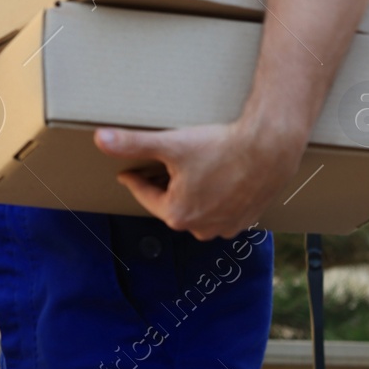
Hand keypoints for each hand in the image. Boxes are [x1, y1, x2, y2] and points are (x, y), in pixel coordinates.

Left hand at [94, 119, 305, 240]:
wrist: (270, 148)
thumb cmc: (220, 147)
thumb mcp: (171, 144)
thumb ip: (132, 144)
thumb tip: (99, 139)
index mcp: (177, 214)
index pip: (145, 194)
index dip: (134, 178)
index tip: (127, 171)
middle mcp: (201, 229)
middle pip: (171, 204)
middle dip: (163, 186)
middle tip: (159, 167)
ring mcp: (225, 227)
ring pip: (196, 209)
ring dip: (189, 194)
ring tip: (188, 172)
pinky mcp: (246, 220)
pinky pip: (219, 211)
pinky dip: (213, 198)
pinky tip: (215, 180)